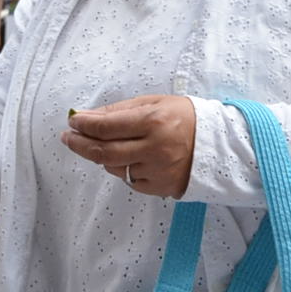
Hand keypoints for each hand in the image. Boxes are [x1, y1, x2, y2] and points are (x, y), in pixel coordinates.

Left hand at [62, 96, 197, 198]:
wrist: (221, 145)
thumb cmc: (185, 118)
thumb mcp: (154, 103)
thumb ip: (118, 110)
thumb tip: (85, 116)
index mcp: (153, 122)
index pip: (106, 126)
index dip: (83, 125)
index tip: (72, 122)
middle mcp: (154, 149)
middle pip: (103, 152)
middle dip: (80, 144)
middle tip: (68, 138)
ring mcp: (157, 171)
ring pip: (114, 167)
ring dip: (101, 156)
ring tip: (103, 144)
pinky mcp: (160, 188)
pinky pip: (129, 180)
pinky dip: (123, 168)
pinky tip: (129, 158)